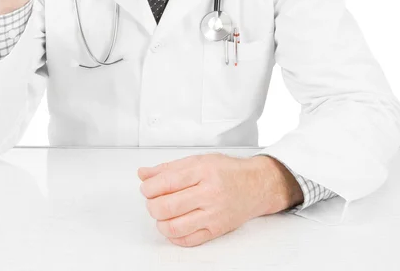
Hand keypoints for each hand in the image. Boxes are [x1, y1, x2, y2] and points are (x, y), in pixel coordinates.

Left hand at [137, 153, 289, 247]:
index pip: (167, 182)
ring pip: (175, 227)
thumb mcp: (198, 160)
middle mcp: (209, 193)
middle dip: (152, 205)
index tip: (146, 188)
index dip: (149, 187)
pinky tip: (172, 226)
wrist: (255, 185)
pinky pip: (188, 240)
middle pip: (167, 206)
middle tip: (152, 201)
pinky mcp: (216, 230)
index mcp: (203, 171)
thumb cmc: (228, 171)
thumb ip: (168, 168)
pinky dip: (173, 236)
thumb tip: (144, 174)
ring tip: (161, 214)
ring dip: (160, 222)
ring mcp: (213, 214)